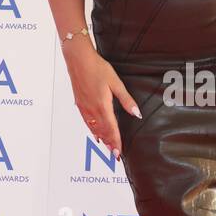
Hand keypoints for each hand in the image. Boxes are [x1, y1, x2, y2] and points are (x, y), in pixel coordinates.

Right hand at [63, 41, 141, 156]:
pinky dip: (92, 130)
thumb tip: (136, 113)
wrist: (78, 60)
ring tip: (106, 147)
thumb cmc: (97, 68)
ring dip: (101, 138)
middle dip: (109, 144)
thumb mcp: (116, 83)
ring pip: (93, 128)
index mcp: (102, 106)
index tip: (119, 152)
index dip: (116, 141)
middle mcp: (92, 109)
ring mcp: (84, 107)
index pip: (111, 129)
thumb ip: (126, 100)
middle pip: (102, 132)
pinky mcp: (80, 103)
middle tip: (114, 155)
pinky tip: (94, 133)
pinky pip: (87, 122)